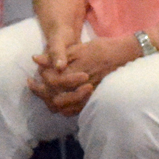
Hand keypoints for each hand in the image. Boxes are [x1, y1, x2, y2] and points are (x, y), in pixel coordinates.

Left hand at [26, 36, 142, 114]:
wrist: (124, 56)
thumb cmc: (101, 48)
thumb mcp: (78, 48)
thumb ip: (57, 56)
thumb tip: (35, 59)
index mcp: (75, 72)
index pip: (51, 82)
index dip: (40, 80)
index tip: (33, 77)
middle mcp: (81, 87)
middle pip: (55, 98)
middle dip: (42, 94)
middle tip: (33, 87)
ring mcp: (88, 95)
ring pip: (65, 107)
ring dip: (51, 102)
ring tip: (44, 95)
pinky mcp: (94, 99)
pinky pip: (76, 110)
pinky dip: (65, 107)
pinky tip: (60, 100)